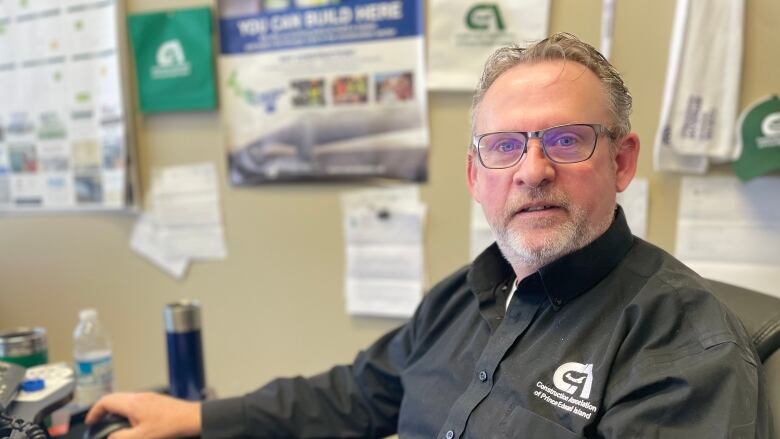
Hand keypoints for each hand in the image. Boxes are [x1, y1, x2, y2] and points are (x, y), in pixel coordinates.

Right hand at [85, 392, 201, 438]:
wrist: (193, 419)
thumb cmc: (171, 426)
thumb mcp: (141, 437)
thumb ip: (120, 437)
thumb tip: (109, 437)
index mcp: (133, 403)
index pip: (105, 401)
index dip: (94, 412)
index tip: (89, 422)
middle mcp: (140, 396)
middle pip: (114, 398)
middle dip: (103, 410)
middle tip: (97, 423)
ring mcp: (149, 397)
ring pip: (125, 399)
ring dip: (115, 410)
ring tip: (112, 423)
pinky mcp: (156, 401)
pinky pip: (136, 402)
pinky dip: (127, 410)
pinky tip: (131, 421)